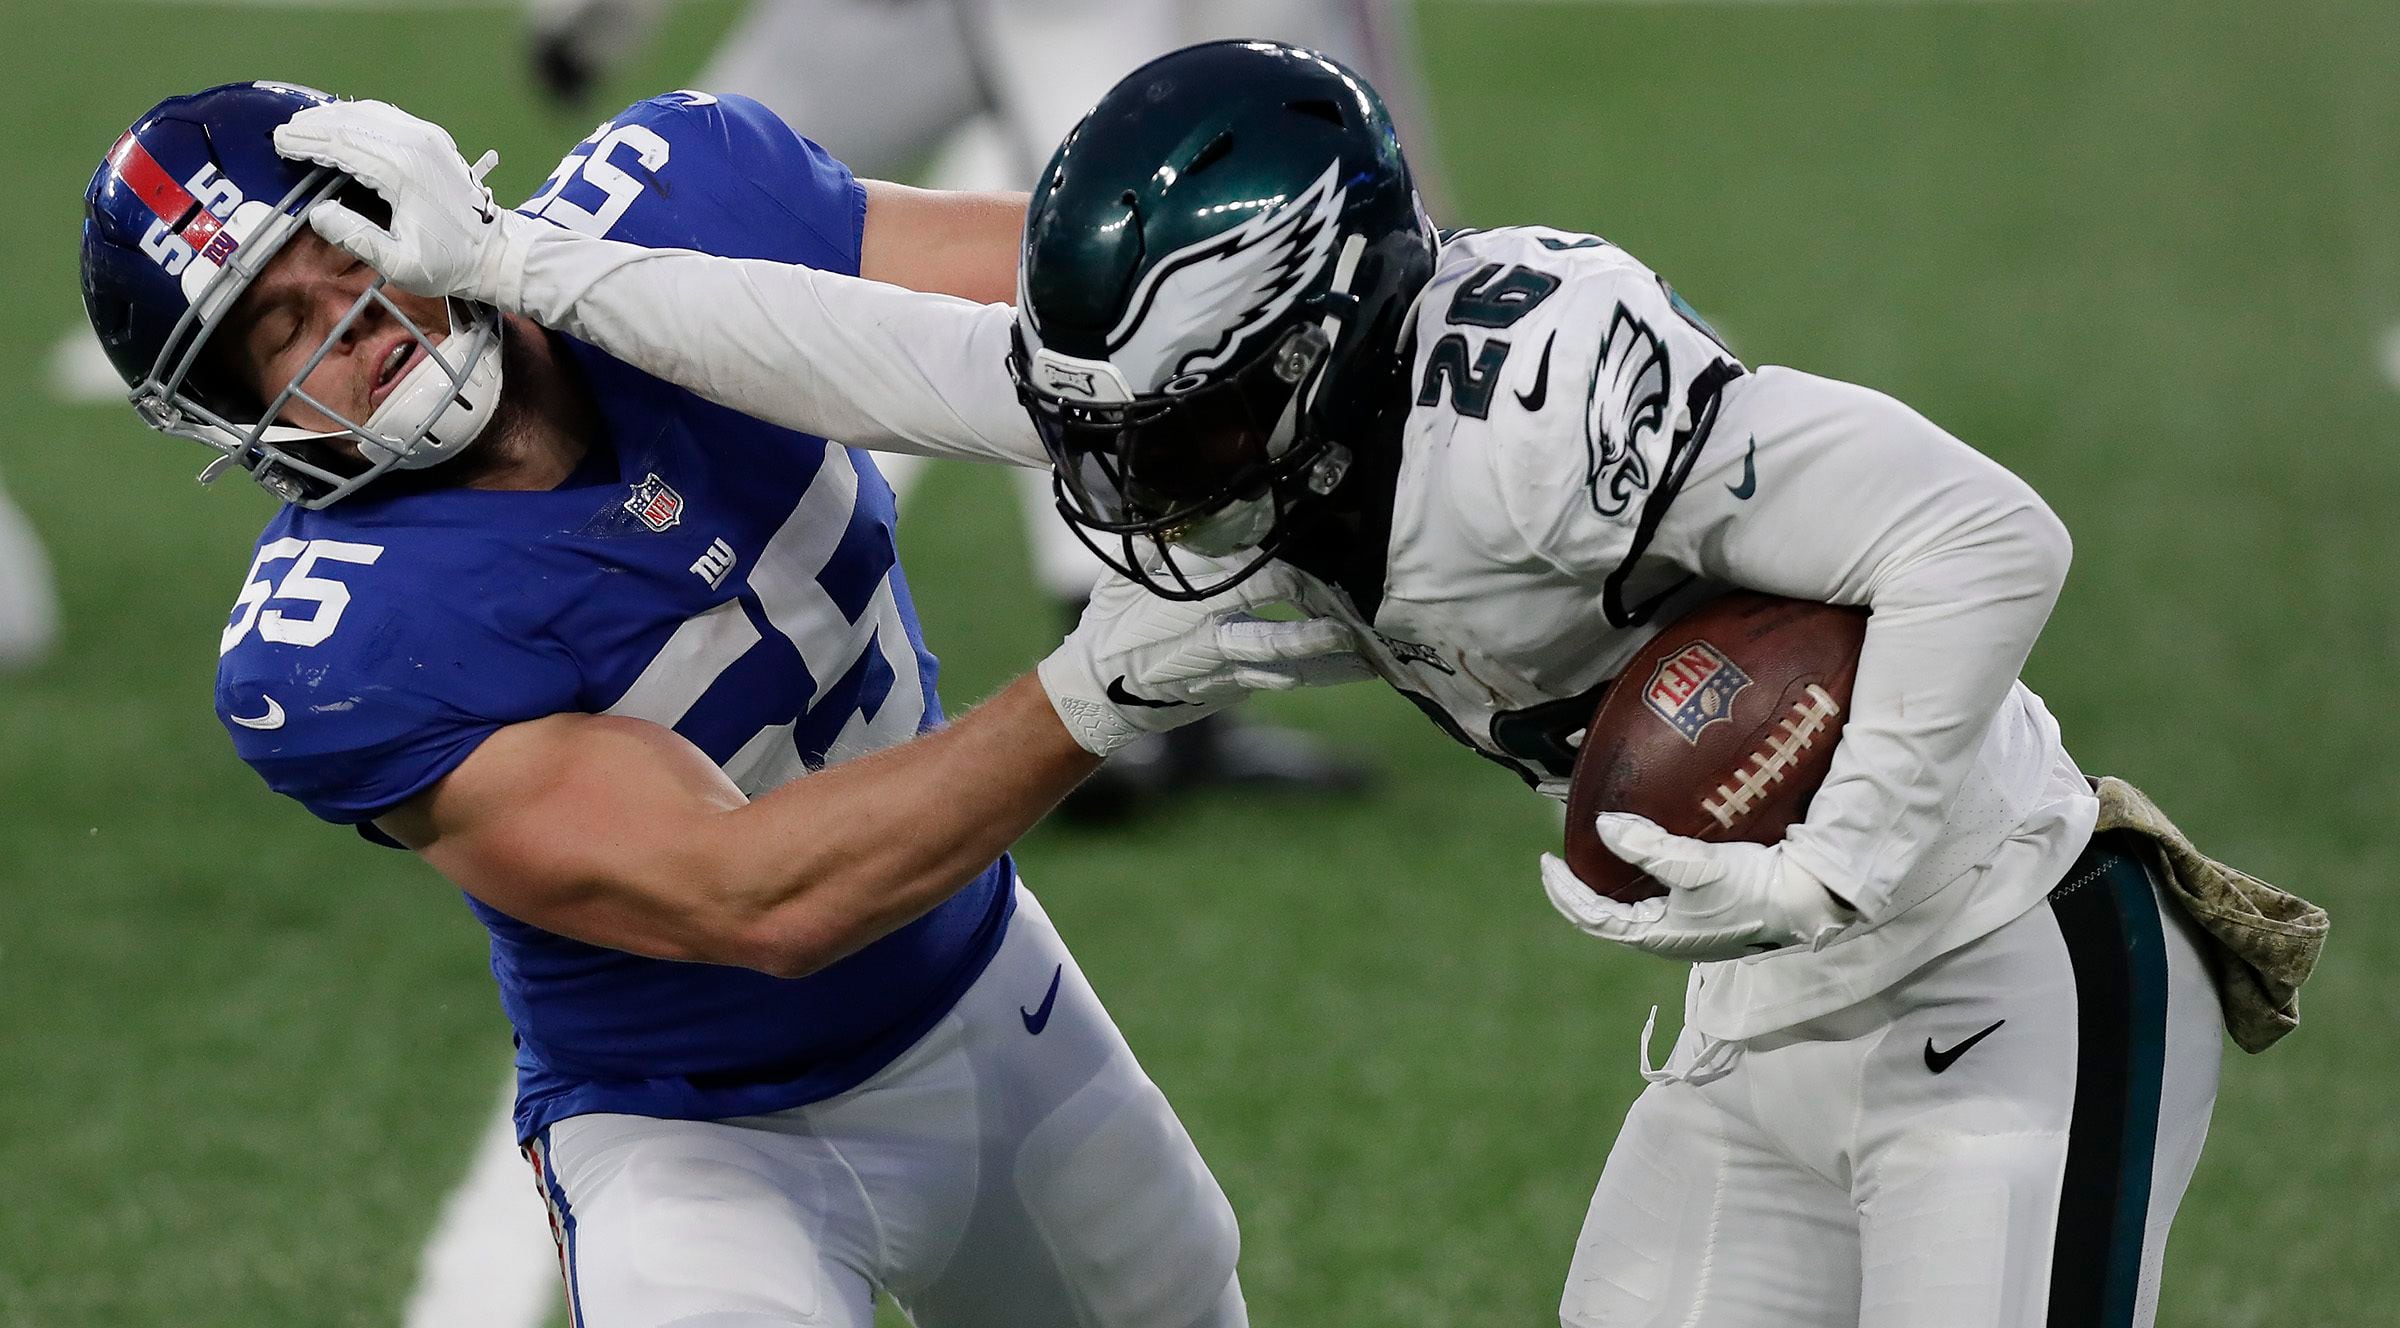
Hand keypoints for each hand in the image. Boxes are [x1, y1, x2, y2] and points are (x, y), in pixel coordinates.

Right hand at [272, 101, 531, 305]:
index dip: (308, 142)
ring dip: (335, 117)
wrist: (497, 252)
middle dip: (314, 125)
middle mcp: (414, 144)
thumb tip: (318, 214)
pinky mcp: (435, 140)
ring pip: (370, 114)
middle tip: (284, 131)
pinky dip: (360, 116)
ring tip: (306, 125)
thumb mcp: (400, 264)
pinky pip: (389, 117)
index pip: (342, 145)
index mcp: (402, 172)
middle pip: (352, 123)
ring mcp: (428, 138)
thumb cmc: (448, 263)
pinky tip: (343, 123)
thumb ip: (356, 238)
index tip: (280, 143)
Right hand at [1039, 566, 1369, 756]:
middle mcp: (1209, 639)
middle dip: (1318, 628)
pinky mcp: (1229, 692)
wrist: (1098, 691)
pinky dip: (1315, 676)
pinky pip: (1278, 683)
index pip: (1251, 583)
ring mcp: (1222, 672)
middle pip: (1272, 634)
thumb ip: (1171, 538)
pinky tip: (1353, 670)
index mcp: (1190, 601)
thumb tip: (1198, 493)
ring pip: (1283, 668)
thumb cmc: (1117, 620)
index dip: (1292, 576)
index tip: (1325, 563)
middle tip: (1358, 615)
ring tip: (1371, 657)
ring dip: (1329, 663)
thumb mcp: (1134, 570)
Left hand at [1539, 813, 1854, 962]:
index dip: (1563, 890)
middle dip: (1578, 890)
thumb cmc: (1750, 890)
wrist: (1804, 901)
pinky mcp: (1702, 915)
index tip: (1546, 860)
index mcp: (1655, 935)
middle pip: (1604, 916)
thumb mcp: (1695, 866)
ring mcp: (1684, 928)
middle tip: (1559, 861)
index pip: (1591, 916)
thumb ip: (1648, 847)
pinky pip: (1654, 900)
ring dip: (1606, 887)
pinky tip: (1638, 860)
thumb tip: (1604, 826)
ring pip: (1629, 909)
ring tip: (1592, 859)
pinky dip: (1635, 880)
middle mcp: (1665, 936)